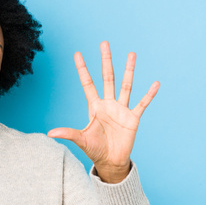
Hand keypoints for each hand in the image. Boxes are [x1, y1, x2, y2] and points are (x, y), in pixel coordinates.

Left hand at [47, 41, 159, 182]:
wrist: (110, 161)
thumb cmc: (94, 149)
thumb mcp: (81, 140)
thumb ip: (67, 133)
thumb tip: (49, 133)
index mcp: (94, 107)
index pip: (87, 84)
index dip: (83, 69)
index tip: (77, 54)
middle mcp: (108, 104)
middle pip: (107, 78)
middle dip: (105, 61)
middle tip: (104, 43)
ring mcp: (121, 109)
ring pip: (125, 85)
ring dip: (129, 70)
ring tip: (131, 54)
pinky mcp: (133, 118)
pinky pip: (142, 104)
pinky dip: (149, 94)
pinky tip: (156, 83)